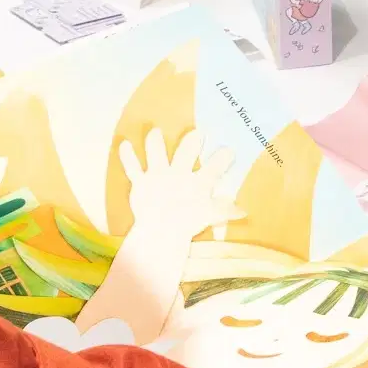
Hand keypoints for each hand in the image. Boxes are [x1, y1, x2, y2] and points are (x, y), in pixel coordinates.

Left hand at [118, 128, 241, 240]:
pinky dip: (127, 155)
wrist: (159, 235)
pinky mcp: (141, 182)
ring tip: (155, 132)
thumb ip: (226, 209)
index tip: (228, 150)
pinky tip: (124, 144)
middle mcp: (178, 175)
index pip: (214, 167)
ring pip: (156, 152)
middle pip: (186, 152)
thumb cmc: (186, 224)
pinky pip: (132, 166)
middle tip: (197, 133)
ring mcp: (158, 176)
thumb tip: (243, 209)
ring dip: (155, 141)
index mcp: (197, 184)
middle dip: (192, 141)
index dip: (223, 157)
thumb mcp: (210, 217)